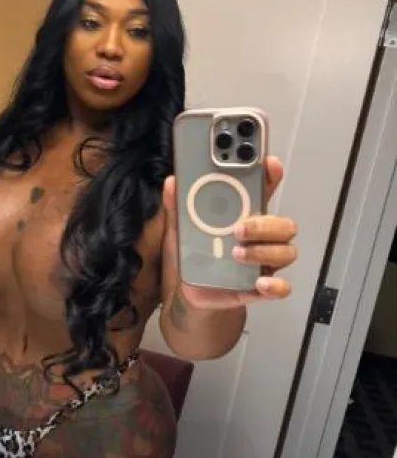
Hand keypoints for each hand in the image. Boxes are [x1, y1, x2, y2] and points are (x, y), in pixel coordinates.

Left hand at [162, 156, 297, 309]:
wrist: (192, 294)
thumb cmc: (195, 256)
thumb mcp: (181, 230)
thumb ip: (178, 208)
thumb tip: (172, 183)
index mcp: (245, 216)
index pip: (264, 191)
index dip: (270, 175)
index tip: (268, 163)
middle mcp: (262, 237)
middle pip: (283, 224)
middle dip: (264, 223)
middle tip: (238, 228)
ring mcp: (265, 262)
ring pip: (285, 252)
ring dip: (263, 252)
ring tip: (236, 254)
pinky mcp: (262, 287)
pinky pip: (282, 286)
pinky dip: (275, 285)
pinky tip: (259, 283)